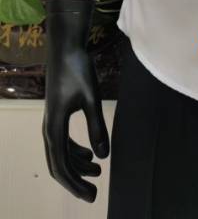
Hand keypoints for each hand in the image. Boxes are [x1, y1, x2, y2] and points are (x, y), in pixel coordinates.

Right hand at [42, 0, 108, 201]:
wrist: (65, 46)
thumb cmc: (78, 69)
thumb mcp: (92, 98)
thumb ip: (97, 126)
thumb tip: (103, 156)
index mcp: (54, 127)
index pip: (61, 166)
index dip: (76, 185)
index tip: (92, 196)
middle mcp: (49, 128)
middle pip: (58, 164)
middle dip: (75, 181)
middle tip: (94, 193)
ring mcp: (51, 121)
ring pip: (61, 154)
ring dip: (77, 166)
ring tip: (98, 173)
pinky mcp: (57, 114)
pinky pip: (63, 142)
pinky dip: (75, 152)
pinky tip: (91, 154)